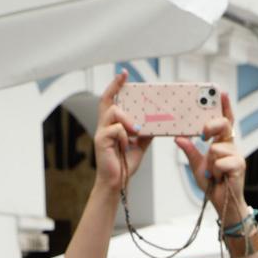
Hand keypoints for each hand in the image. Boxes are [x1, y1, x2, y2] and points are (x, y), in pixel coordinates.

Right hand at [91, 73, 149, 197]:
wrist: (117, 183)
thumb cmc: (124, 165)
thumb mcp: (139, 145)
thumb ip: (145, 133)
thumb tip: (156, 123)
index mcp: (112, 126)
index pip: (111, 101)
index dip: (115, 86)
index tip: (124, 74)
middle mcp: (104, 126)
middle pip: (107, 101)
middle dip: (115, 86)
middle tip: (124, 76)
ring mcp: (101, 133)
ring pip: (114, 112)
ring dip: (128, 119)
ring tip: (136, 131)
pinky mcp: (101, 141)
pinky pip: (116, 129)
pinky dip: (125, 136)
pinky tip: (126, 146)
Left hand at [174, 93, 247, 223]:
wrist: (223, 203)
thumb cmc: (213, 184)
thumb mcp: (196, 166)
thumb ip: (190, 150)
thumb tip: (178, 137)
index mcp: (222, 143)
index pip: (225, 121)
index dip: (224, 106)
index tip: (220, 92)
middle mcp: (231, 146)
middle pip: (223, 125)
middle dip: (211, 126)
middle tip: (203, 134)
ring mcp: (237, 156)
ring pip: (216, 149)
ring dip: (210, 164)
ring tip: (213, 175)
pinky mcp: (239, 166)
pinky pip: (219, 162)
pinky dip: (214, 173)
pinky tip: (219, 179)